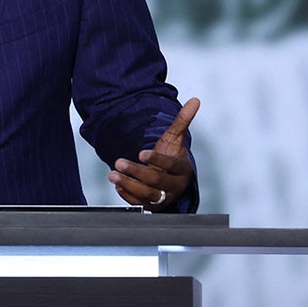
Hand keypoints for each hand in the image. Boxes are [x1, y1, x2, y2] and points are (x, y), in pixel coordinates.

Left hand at [108, 97, 198, 211]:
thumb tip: (195, 100)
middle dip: (136, 172)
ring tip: (112, 175)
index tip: (140, 153)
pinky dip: (128, 195)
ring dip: (129, 185)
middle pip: (156, 181)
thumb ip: (183, 120)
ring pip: (147, 195)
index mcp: (183, 169)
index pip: (171, 165)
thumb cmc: (172, 155)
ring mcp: (164, 198)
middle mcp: (175, 186)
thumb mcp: (176, 138)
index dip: (156, 159)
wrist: (170, 178)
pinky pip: (140, 204)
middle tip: (118, 162)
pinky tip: (117, 184)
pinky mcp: (153, 206)